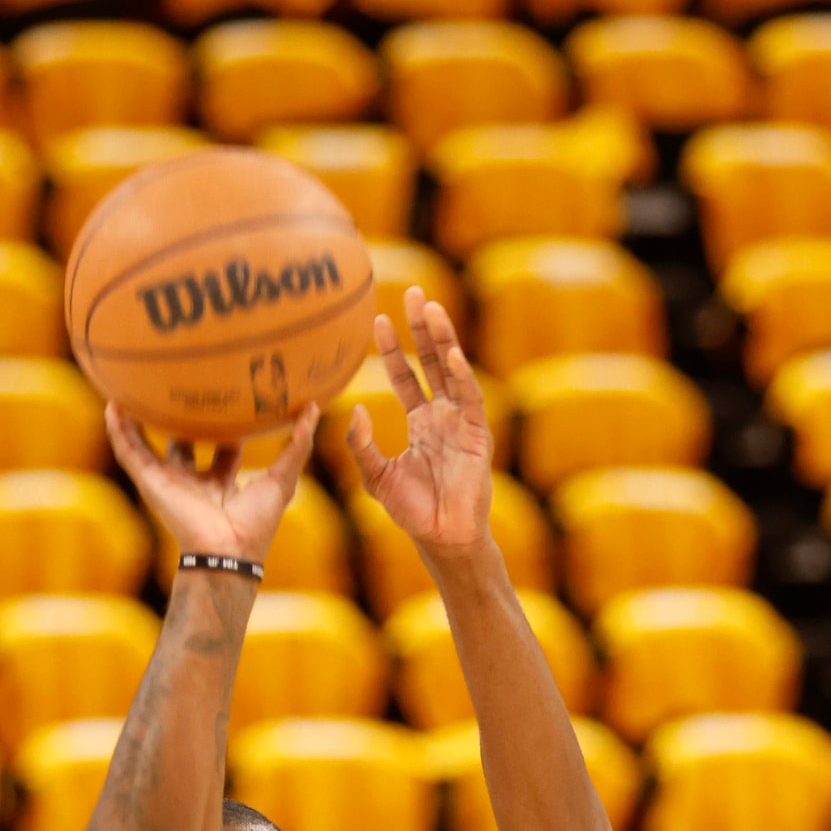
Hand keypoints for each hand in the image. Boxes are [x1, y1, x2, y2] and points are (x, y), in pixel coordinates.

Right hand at [105, 402, 320, 562]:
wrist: (227, 549)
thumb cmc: (256, 523)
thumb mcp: (282, 478)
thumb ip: (297, 444)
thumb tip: (315, 407)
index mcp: (221, 483)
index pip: (221, 448)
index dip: (226, 424)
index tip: (229, 396)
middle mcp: (192, 480)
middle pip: (182, 443)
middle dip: (179, 419)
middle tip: (179, 388)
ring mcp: (168, 481)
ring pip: (148, 445)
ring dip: (137, 420)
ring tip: (130, 388)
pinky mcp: (151, 482)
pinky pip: (129, 451)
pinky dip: (118, 430)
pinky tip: (112, 405)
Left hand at [345, 286, 493, 557]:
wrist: (441, 537)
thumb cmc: (412, 510)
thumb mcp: (375, 475)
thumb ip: (360, 444)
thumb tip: (353, 410)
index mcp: (421, 420)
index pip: (405, 375)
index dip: (391, 350)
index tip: (377, 321)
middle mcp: (443, 414)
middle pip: (430, 361)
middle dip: (421, 328)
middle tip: (411, 292)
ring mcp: (462, 421)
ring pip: (452, 370)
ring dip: (442, 339)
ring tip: (430, 308)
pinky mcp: (477, 434)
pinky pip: (470, 399)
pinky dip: (460, 377)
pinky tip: (449, 356)